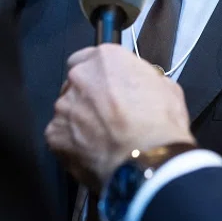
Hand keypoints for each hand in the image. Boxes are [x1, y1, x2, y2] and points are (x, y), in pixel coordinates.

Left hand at [45, 45, 194, 190]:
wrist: (147, 162)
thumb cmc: (159, 125)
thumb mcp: (166, 87)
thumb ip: (144, 80)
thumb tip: (142, 87)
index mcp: (106, 59)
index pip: (89, 58)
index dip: (99, 75)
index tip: (107, 88)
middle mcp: (80, 77)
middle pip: (76, 83)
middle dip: (88, 97)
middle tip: (107, 117)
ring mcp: (64, 105)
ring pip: (67, 110)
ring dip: (80, 121)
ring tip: (102, 140)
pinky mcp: (55, 134)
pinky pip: (60, 136)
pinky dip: (72, 144)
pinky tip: (92, 153)